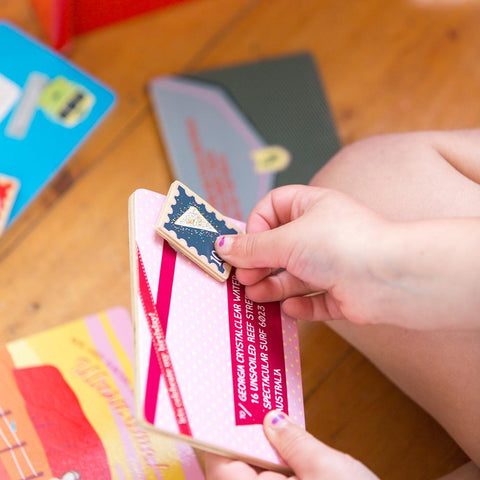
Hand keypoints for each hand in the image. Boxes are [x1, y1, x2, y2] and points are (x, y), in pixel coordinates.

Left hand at [205, 411, 378, 479]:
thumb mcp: (329, 469)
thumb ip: (295, 442)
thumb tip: (272, 418)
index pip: (219, 465)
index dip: (219, 434)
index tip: (223, 406)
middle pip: (233, 471)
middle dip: (244, 439)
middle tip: (251, 406)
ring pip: (252, 478)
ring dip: (260, 454)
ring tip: (269, 422)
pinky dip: (272, 470)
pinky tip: (283, 451)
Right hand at [215, 185, 388, 324]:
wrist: (390, 277)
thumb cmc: (341, 244)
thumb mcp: (286, 240)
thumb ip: (252, 247)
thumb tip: (221, 246)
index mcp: (311, 207)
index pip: (273, 207)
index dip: (256, 225)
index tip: (247, 245)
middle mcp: (322, 234)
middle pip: (280, 246)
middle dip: (259, 263)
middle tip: (244, 278)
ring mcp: (333, 264)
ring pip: (294, 276)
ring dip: (273, 286)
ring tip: (256, 295)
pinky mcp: (342, 292)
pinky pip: (314, 299)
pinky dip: (300, 305)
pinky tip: (289, 308)